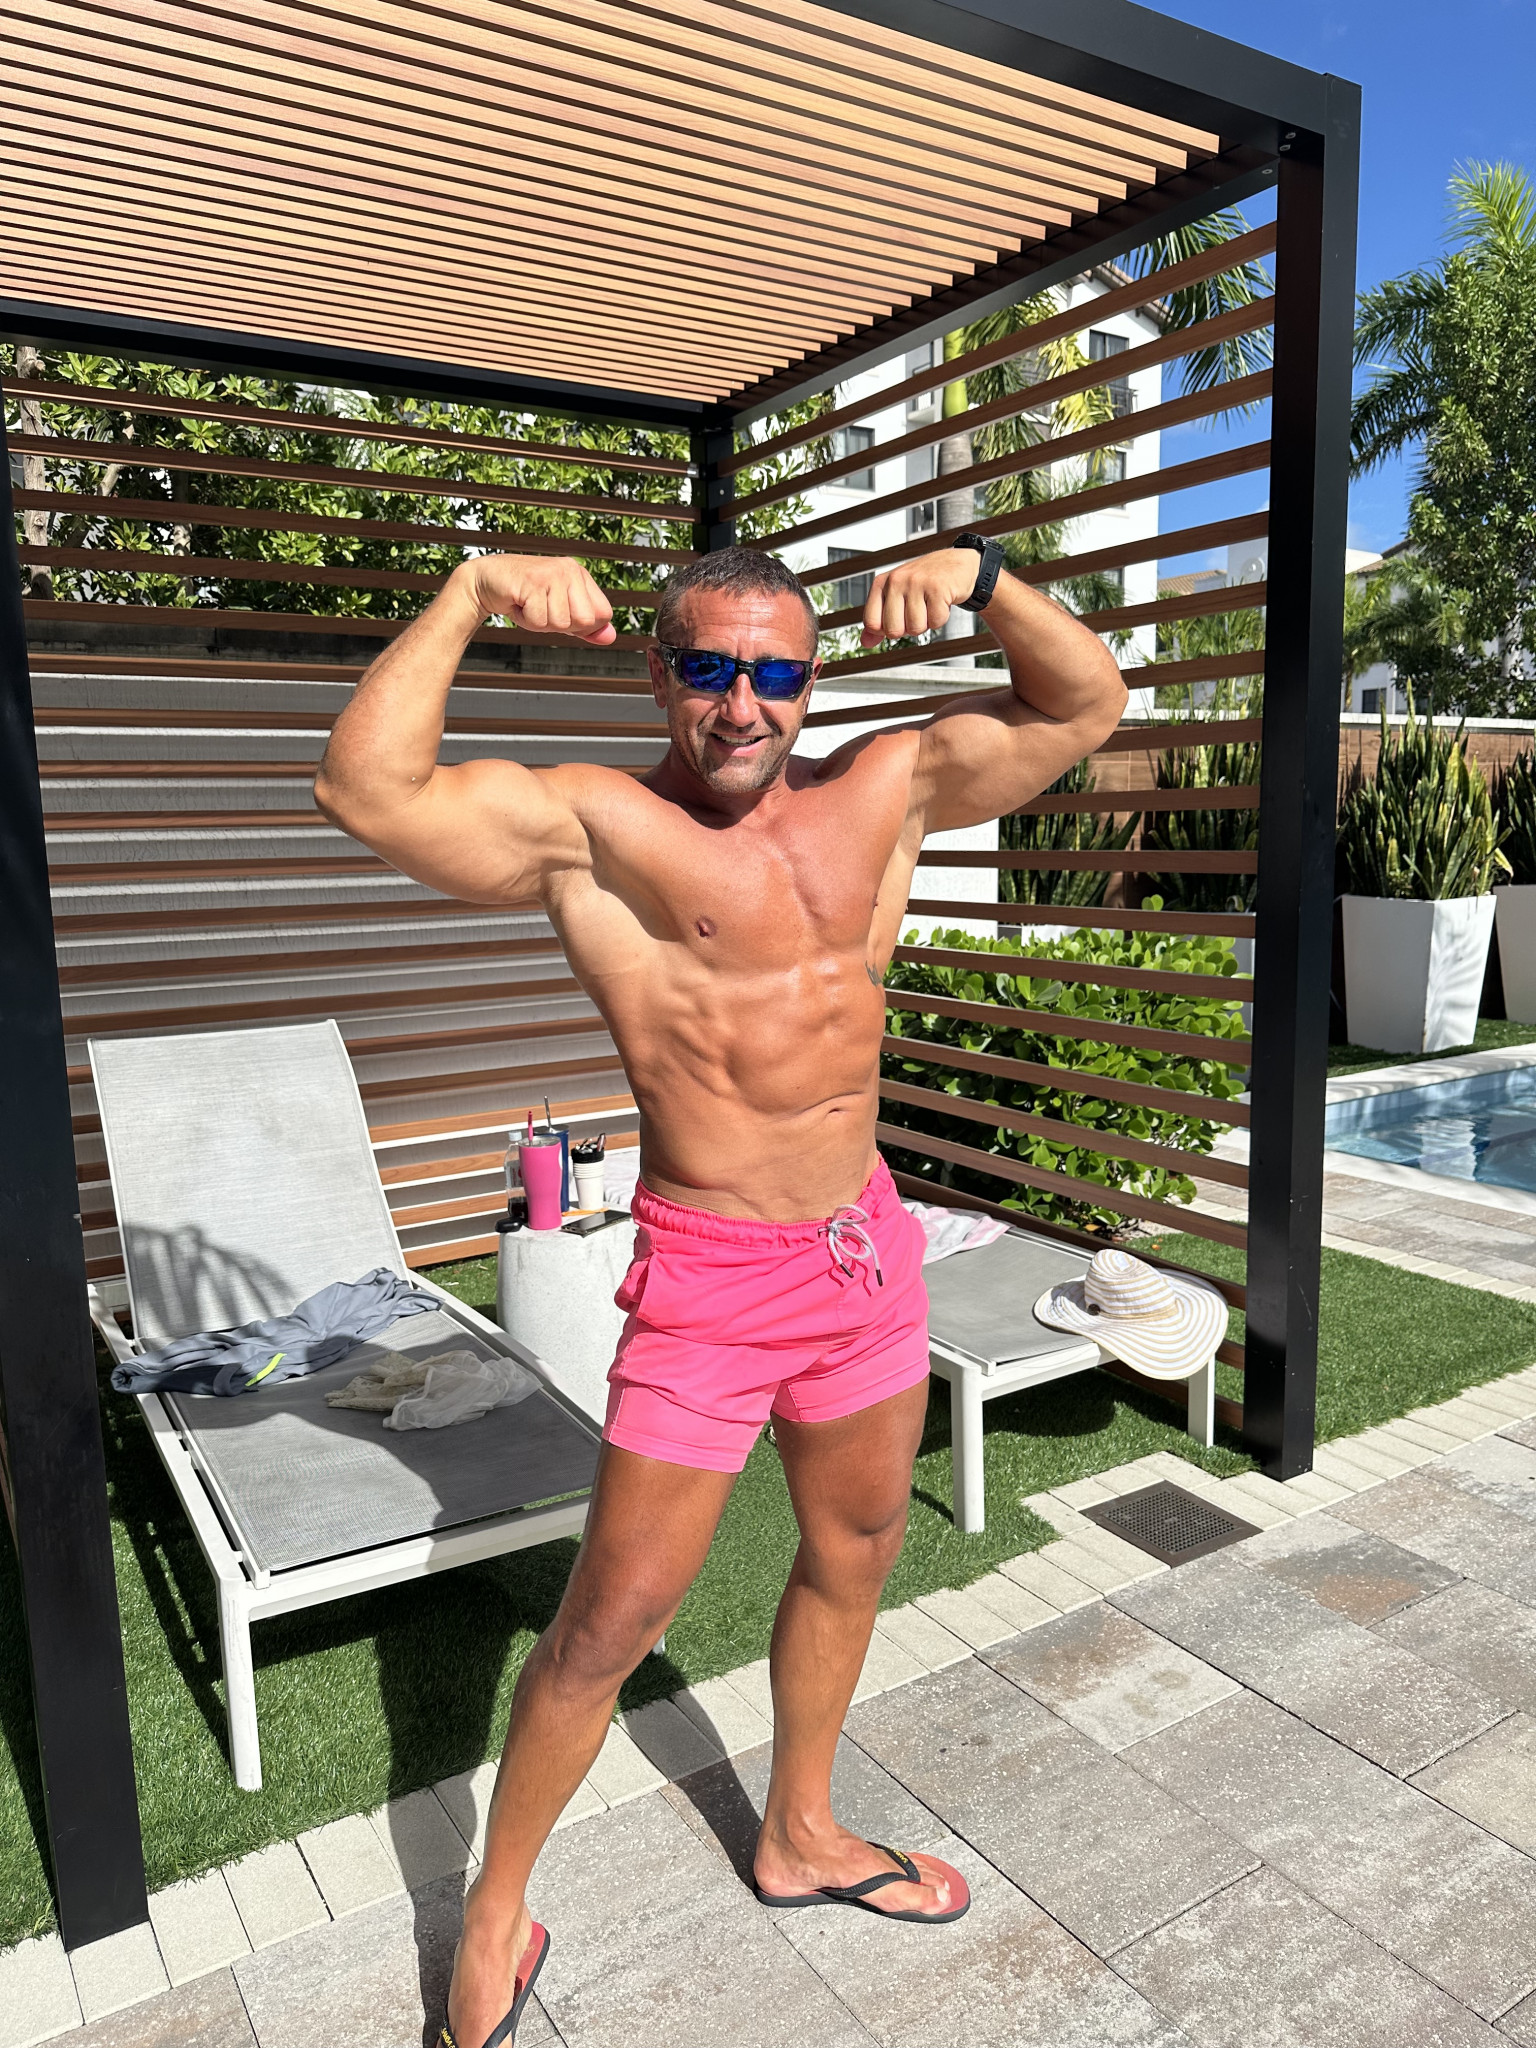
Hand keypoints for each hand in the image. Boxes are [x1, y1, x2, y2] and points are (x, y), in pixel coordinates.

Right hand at [464, 555, 615, 644]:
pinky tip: (518, 602)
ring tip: (528, 604)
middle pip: (585, 621)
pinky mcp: (533, 581)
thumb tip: (610, 637)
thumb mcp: (559, 612)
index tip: (560, 613)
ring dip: (540, 623)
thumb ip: (585, 626)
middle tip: (542, 609)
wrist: (486, 581)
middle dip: (561, 625)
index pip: (603, 615)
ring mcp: (552, 573)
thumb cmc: (524, 598)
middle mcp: (570, 570)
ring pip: (560, 623)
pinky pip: (539, 620)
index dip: (583, 626)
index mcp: (580, 576)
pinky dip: (526, 620)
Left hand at [860, 547, 980, 646]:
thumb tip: (865, 643)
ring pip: (915, 628)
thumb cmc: (924, 582)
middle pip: (893, 631)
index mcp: (882, 583)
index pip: (871, 623)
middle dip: (908, 628)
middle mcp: (896, 580)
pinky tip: (942, 601)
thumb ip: (880, 619)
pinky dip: (942, 617)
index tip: (899, 617)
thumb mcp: (896, 597)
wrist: (956, 564)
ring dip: (927, 622)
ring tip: (930, 603)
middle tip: (918, 610)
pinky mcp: (937, 588)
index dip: (887, 629)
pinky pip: (935, 622)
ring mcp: (916, 583)